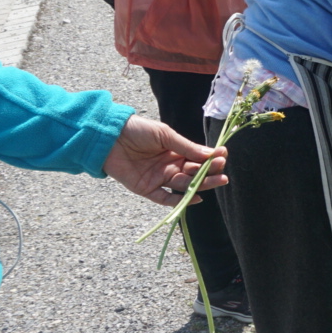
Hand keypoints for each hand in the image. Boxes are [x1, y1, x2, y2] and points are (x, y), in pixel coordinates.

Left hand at [103, 114, 227, 206]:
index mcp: (176, 151)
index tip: (223, 155)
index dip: (211, 158)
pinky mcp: (146, 189)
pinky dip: (179, 201)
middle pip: (194, 173)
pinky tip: (195, 198)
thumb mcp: (164, 135)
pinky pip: (165, 198)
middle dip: (210, 172)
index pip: (198, 158)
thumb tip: (211, 154)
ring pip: (184, 185)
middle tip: (222, 171)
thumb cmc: (137, 130)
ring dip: (201, 184)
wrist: (108, 137)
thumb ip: (186, 147)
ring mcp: (159, 178)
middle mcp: (170, 166)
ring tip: (217, 180)